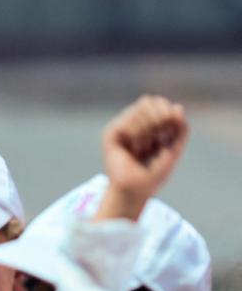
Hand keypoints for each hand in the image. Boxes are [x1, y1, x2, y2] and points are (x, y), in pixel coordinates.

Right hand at [96, 95, 187, 221]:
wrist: (135, 190)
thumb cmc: (154, 174)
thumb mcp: (175, 148)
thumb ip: (180, 128)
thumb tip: (177, 107)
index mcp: (149, 125)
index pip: (159, 102)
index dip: (167, 113)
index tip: (169, 133)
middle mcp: (133, 123)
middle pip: (149, 100)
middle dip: (159, 118)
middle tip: (158, 138)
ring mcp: (121, 127)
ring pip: (139, 109)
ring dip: (147, 129)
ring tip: (142, 148)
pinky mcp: (110, 134)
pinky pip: (127, 121)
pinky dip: (136, 134)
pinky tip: (133, 149)